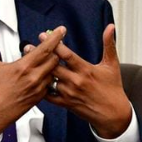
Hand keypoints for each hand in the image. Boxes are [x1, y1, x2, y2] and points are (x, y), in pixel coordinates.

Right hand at [0, 19, 65, 139]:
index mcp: (23, 67)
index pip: (46, 48)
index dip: (55, 37)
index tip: (61, 29)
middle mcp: (34, 79)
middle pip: (55, 59)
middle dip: (55, 49)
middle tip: (51, 43)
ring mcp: (37, 90)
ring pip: (54, 72)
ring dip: (52, 63)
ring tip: (45, 57)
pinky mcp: (37, 99)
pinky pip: (50, 84)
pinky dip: (48, 76)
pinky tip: (42, 72)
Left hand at [39, 24, 131, 138]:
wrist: (113, 114)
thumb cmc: (112, 89)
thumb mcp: (112, 64)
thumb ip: (109, 44)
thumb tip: (110, 27)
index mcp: (86, 70)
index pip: (66, 54)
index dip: (54, 44)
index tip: (45, 35)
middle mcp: (76, 81)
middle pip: (53, 66)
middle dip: (40, 56)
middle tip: (29, 47)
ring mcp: (69, 93)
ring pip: (49, 80)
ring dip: (39, 71)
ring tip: (29, 62)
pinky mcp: (66, 104)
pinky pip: (49, 96)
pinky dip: (41, 88)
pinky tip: (35, 81)